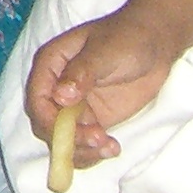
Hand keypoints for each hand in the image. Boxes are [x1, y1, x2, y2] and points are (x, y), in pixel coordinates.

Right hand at [22, 9, 180, 172]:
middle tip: (99, 138)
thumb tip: (60, 97)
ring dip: (82, 151)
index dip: (49, 120)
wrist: (155, 44)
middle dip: (69, 139)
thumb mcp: (104, 51)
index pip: (37, 100)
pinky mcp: (93, 121)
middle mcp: (57, 89)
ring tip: (109, 147)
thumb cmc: (127, 38)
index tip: (72, 132)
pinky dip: (94, 154)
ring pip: (64, 140)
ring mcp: (75, 107)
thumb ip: (81, 72)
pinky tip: (113, 148)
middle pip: (46, 125)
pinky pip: (83, 145)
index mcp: (51, 66)